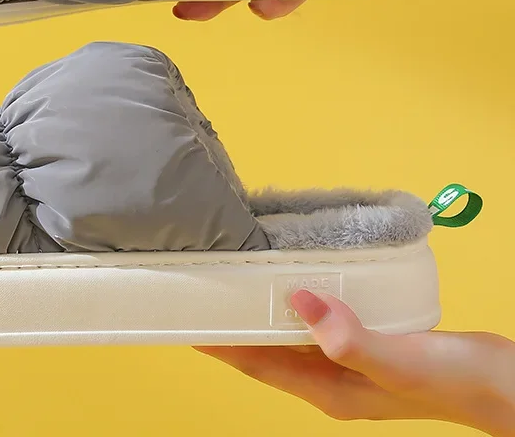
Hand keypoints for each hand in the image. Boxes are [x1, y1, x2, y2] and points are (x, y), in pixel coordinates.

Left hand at [196, 289, 514, 434]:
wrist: (507, 384)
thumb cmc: (455, 379)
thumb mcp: (402, 361)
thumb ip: (351, 339)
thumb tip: (298, 301)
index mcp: (328, 390)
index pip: (258, 365)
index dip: (220, 345)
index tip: (185, 320)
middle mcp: (331, 379)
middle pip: (266, 351)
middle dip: (233, 326)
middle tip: (203, 288)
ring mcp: (349, 361)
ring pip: (291, 334)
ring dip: (263, 310)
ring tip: (235, 277)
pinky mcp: (368, 341)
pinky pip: (319, 319)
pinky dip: (300, 301)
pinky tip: (297, 278)